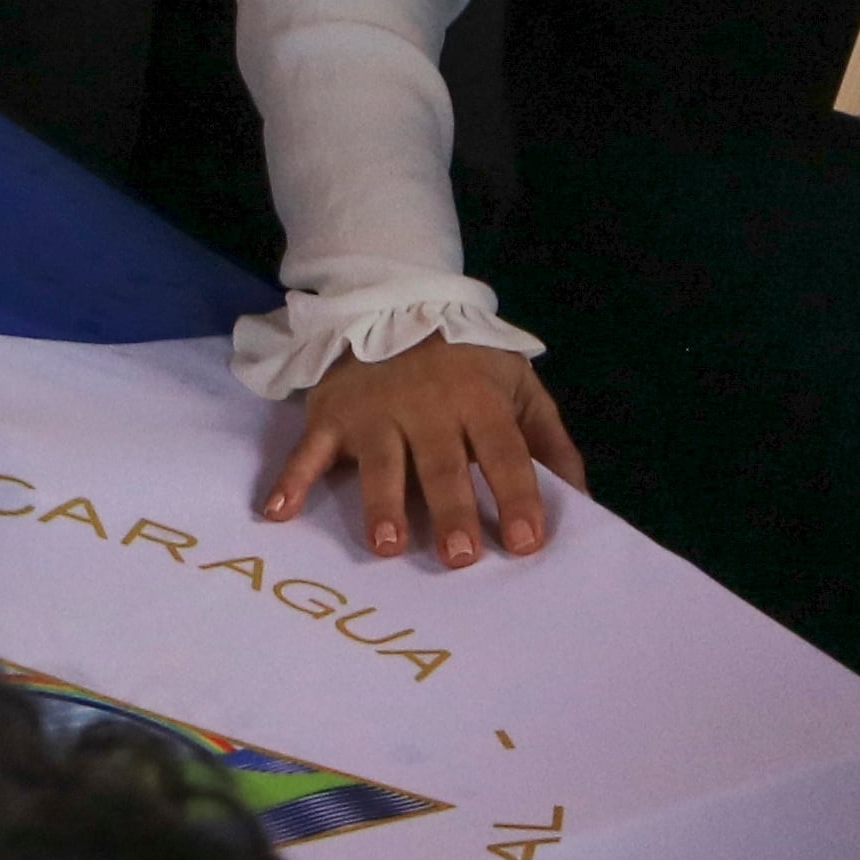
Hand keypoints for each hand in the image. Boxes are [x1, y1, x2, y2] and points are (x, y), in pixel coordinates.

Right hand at [257, 336, 583, 566]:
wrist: (394, 301)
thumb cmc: (466, 359)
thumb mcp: (519, 385)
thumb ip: (549, 440)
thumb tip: (581, 499)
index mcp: (478, 400)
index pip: (503, 452)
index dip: (517, 495)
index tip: (527, 541)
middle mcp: (427, 407)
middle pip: (441, 464)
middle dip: (451, 509)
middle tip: (459, 558)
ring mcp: (374, 411)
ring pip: (379, 461)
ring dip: (381, 502)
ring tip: (386, 545)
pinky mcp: (331, 414)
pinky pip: (308, 450)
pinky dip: (290, 480)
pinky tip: (278, 514)